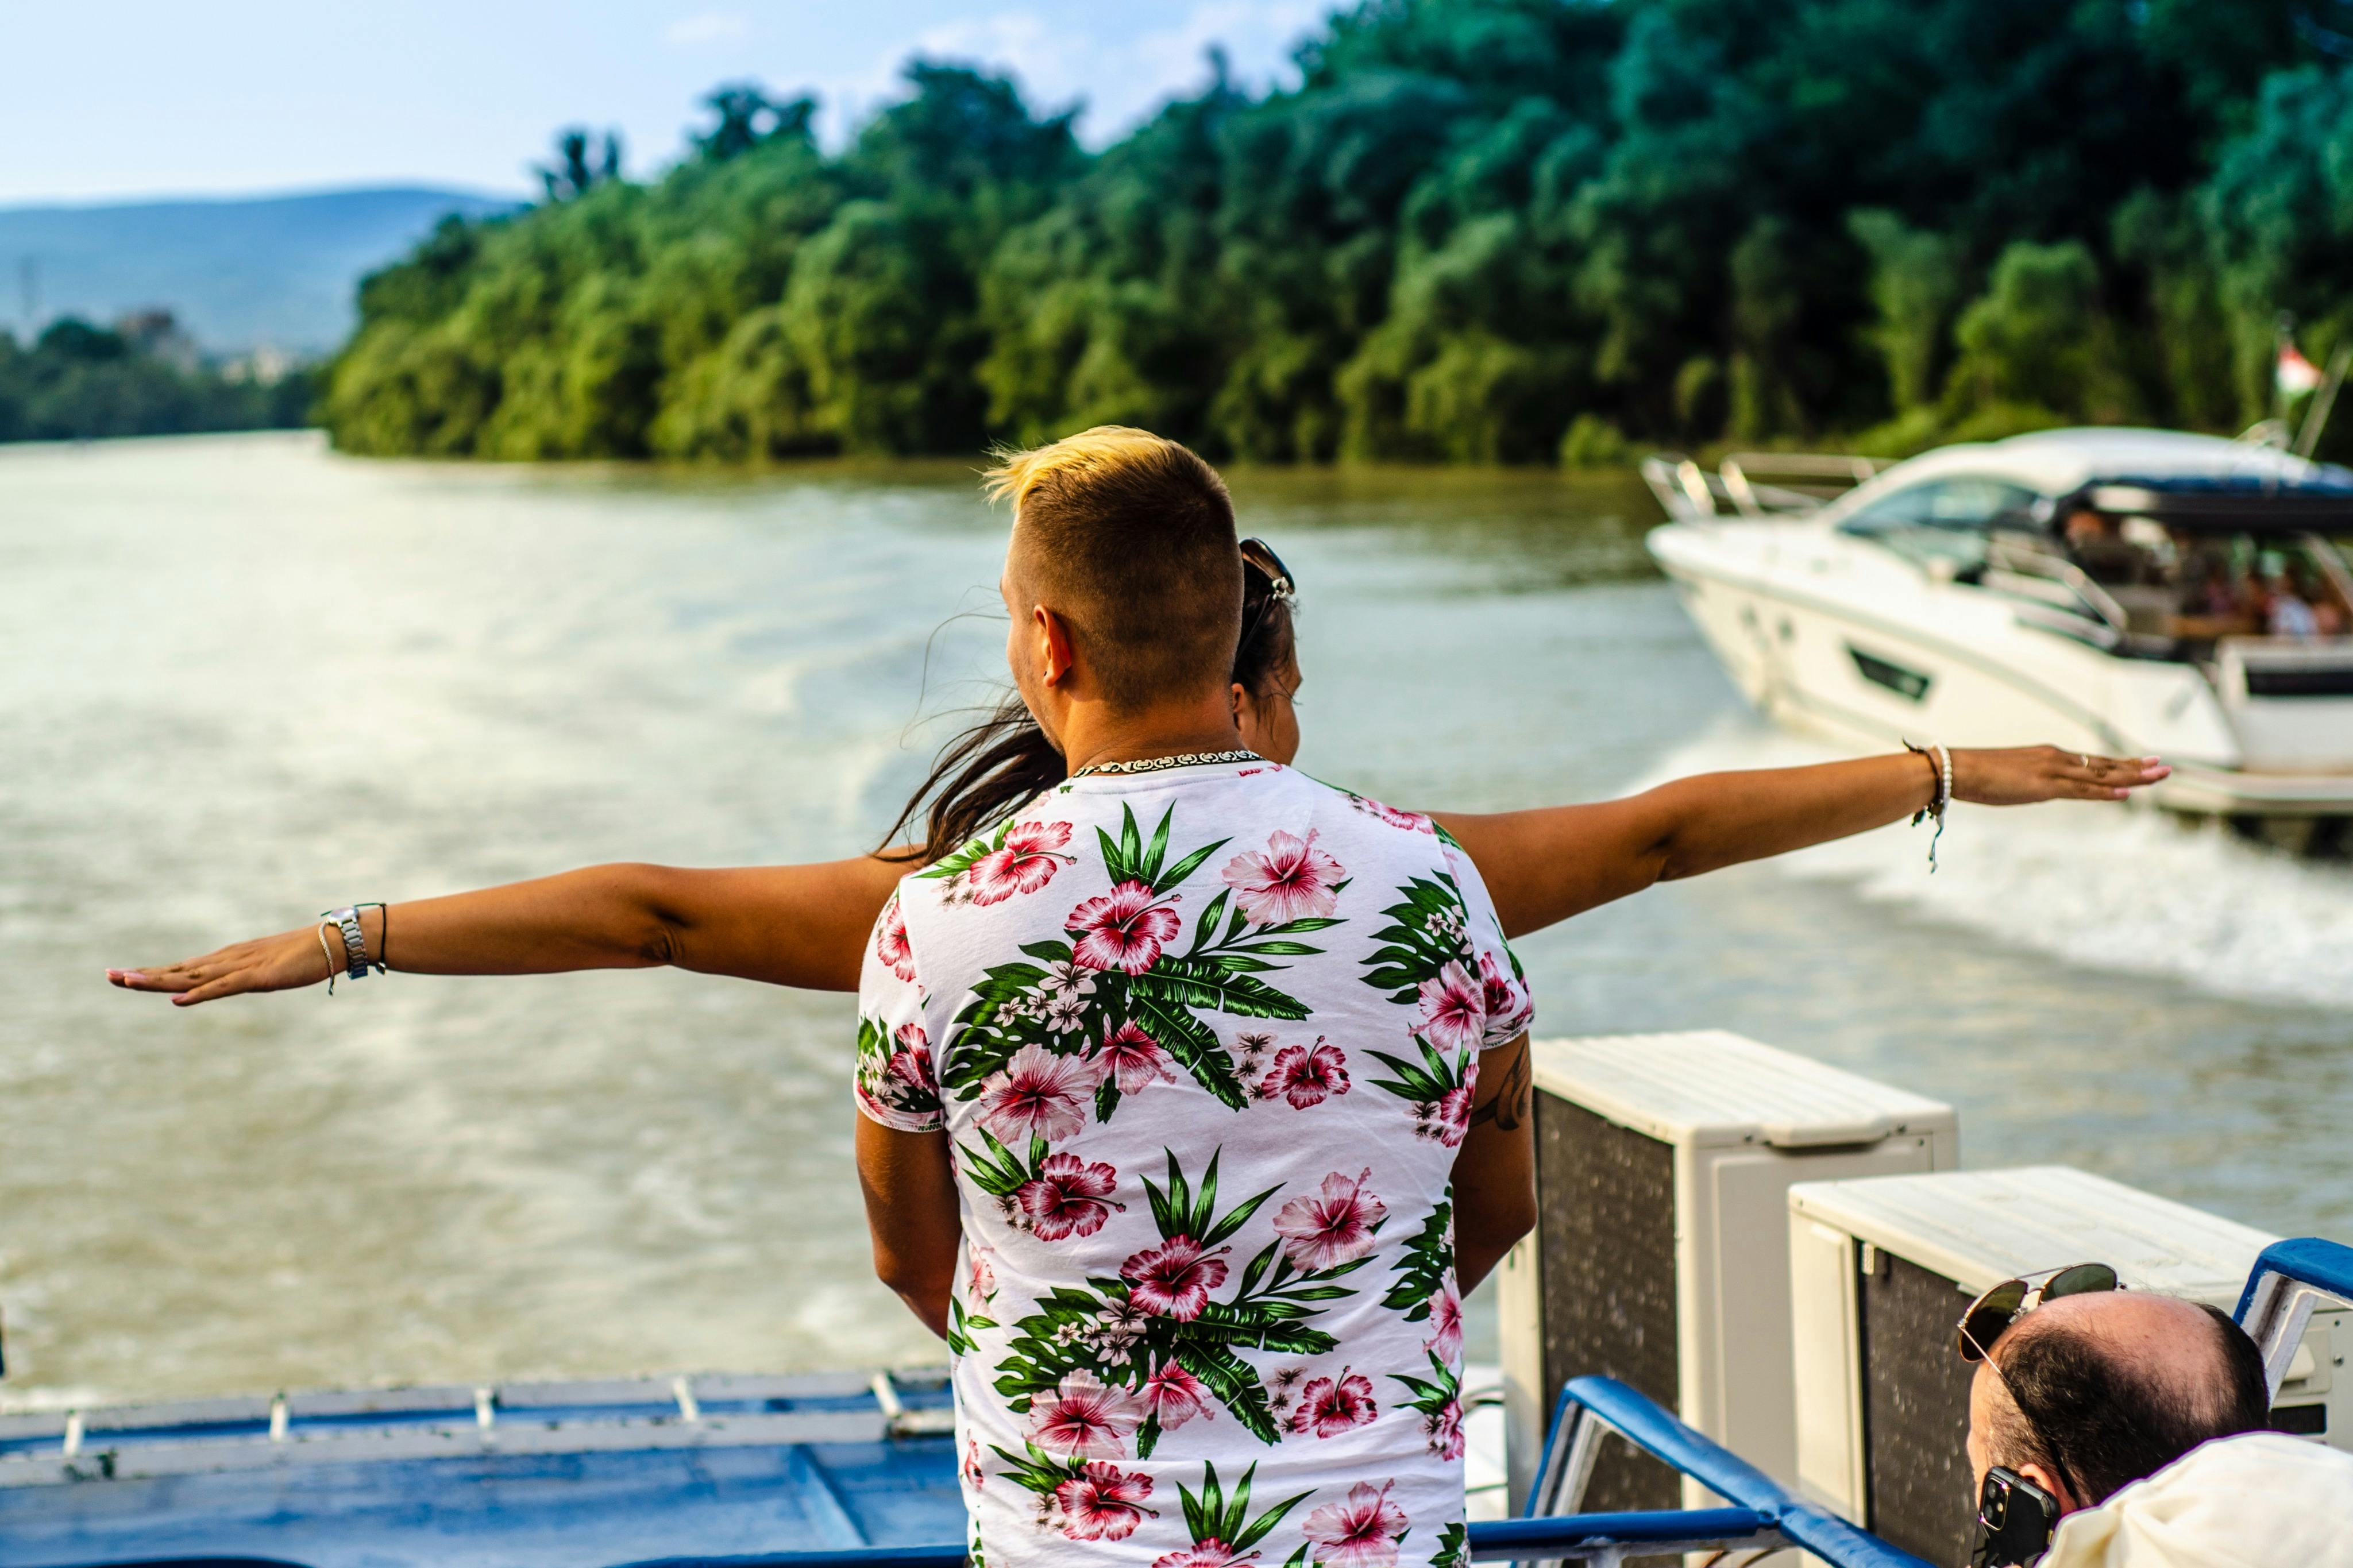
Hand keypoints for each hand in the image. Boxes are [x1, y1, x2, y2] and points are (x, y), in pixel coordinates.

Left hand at [107, 927, 337, 1005]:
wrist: (333, 941)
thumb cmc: (305, 955)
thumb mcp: (267, 970)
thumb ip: (245, 977)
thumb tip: (231, 984)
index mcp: (228, 960)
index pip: (182, 968)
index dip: (151, 972)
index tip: (122, 974)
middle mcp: (227, 960)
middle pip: (178, 970)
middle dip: (143, 974)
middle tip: (108, 975)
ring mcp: (241, 967)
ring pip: (193, 976)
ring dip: (160, 980)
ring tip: (129, 981)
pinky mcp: (258, 976)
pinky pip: (224, 987)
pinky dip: (200, 994)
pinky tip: (180, 1000)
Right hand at [1949, 746, 2169, 806]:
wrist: (1955, 769)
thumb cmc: (1976, 774)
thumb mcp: (2011, 777)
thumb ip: (2030, 781)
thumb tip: (2037, 788)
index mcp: (2049, 757)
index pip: (2093, 761)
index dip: (2121, 763)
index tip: (2145, 762)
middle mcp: (2056, 759)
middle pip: (2104, 764)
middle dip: (2137, 767)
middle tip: (2166, 767)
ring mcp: (2052, 771)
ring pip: (2101, 775)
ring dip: (2133, 776)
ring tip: (2159, 776)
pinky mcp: (2044, 786)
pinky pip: (2081, 790)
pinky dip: (2106, 791)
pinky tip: (2126, 792)